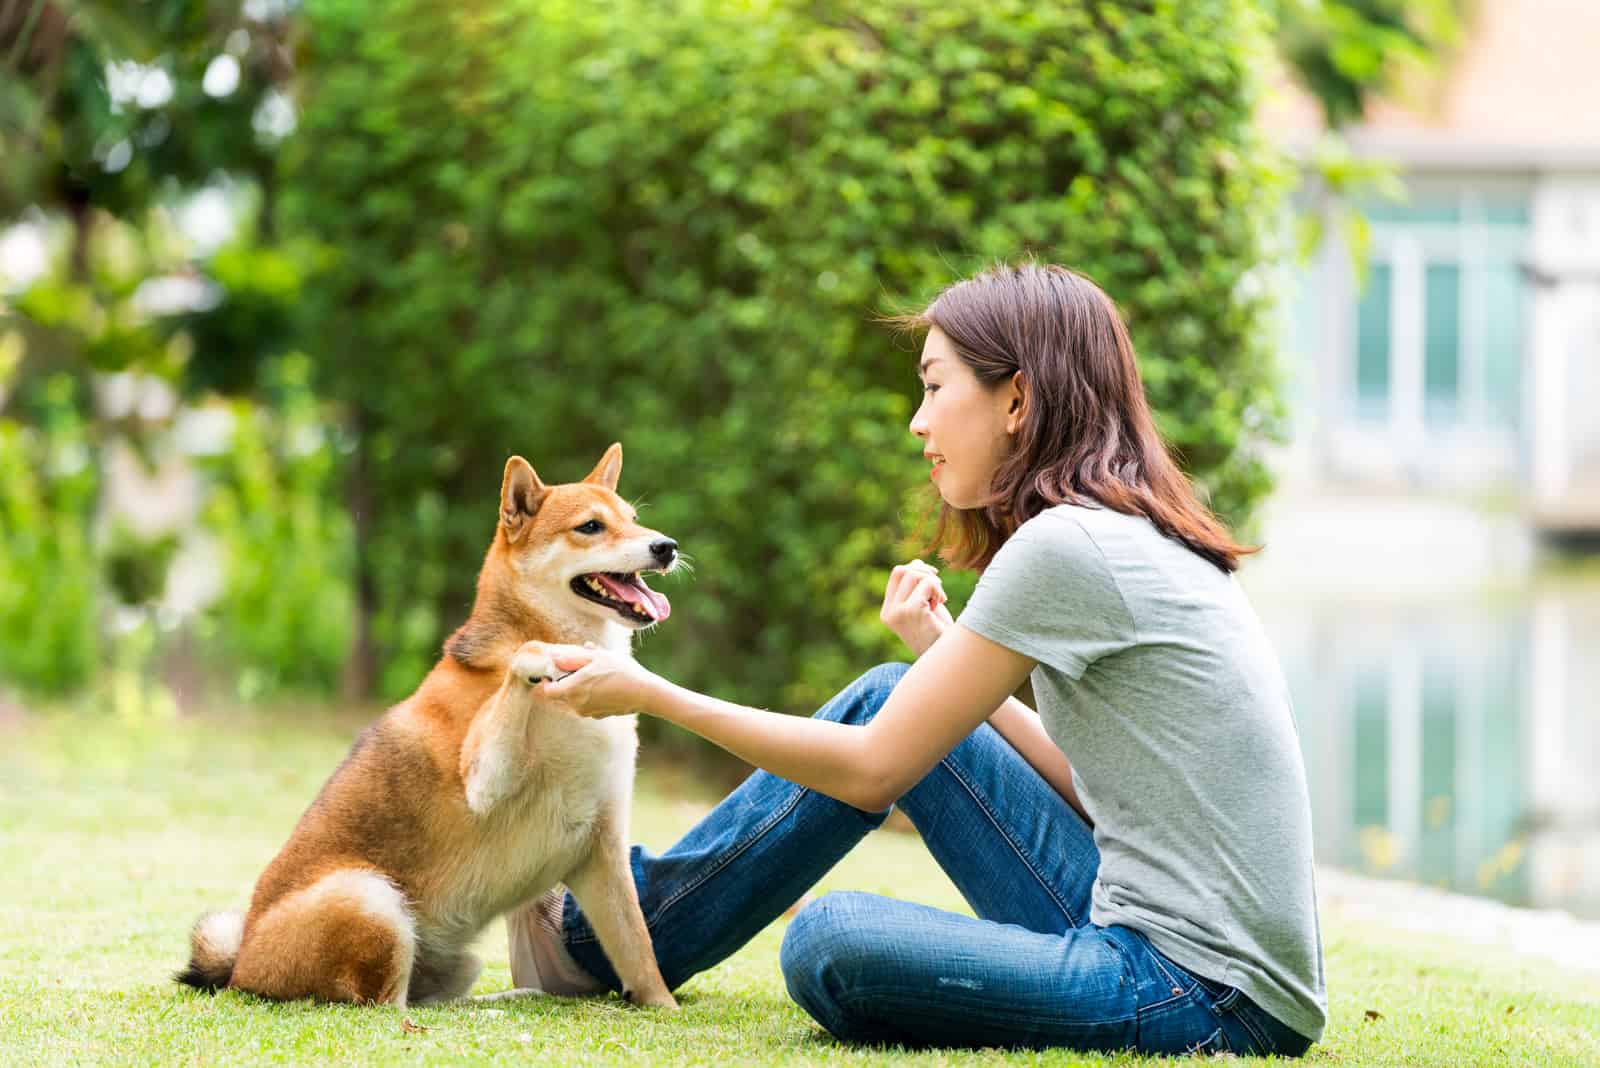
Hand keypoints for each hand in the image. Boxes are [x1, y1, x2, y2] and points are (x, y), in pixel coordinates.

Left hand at [519, 641, 664, 718]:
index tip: (550, 672)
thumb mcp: (598, 657)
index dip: (544, 682)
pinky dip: (588, 696)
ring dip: (576, 688)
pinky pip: (585, 705)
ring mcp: (587, 712)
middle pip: (557, 696)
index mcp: (572, 689)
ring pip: (572, 700)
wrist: (645, 693)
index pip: (544, 692)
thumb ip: (573, 658)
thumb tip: (554, 657)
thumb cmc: (622, 671)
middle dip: (561, 683)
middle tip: (574, 669)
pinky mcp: (598, 715)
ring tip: (594, 674)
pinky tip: (603, 685)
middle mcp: (576, 704)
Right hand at [880, 558, 953, 657]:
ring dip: (933, 583)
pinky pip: (927, 584)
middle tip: (938, 590)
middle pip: (904, 570)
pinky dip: (937, 590)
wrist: (947, 655)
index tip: (933, 579)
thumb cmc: (937, 631)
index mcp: (888, 611)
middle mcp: (889, 612)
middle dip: (925, 573)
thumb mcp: (922, 605)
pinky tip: (940, 604)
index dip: (917, 568)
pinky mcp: (912, 611)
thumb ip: (916, 586)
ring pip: (914, 574)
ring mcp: (898, 612)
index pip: (897, 573)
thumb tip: (916, 563)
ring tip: (939, 599)